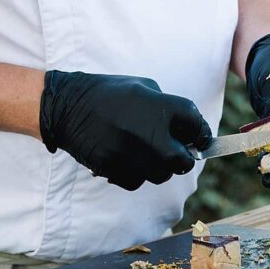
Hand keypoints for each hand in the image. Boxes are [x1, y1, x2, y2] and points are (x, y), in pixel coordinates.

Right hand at [39, 71, 212, 190]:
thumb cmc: (109, 93)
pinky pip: (137, 181)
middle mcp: (150, 133)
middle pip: (183, 160)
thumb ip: (167, 107)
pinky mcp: (114, 169)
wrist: (69, 105)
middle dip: (183, 156)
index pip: (196, 125)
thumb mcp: (143, 87)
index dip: (200, 132)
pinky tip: (128, 158)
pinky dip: (137, 174)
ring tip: (147, 151)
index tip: (200, 137)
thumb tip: (185, 129)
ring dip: (159, 166)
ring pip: (161, 174)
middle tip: (176, 150)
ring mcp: (132, 154)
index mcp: (161, 107)